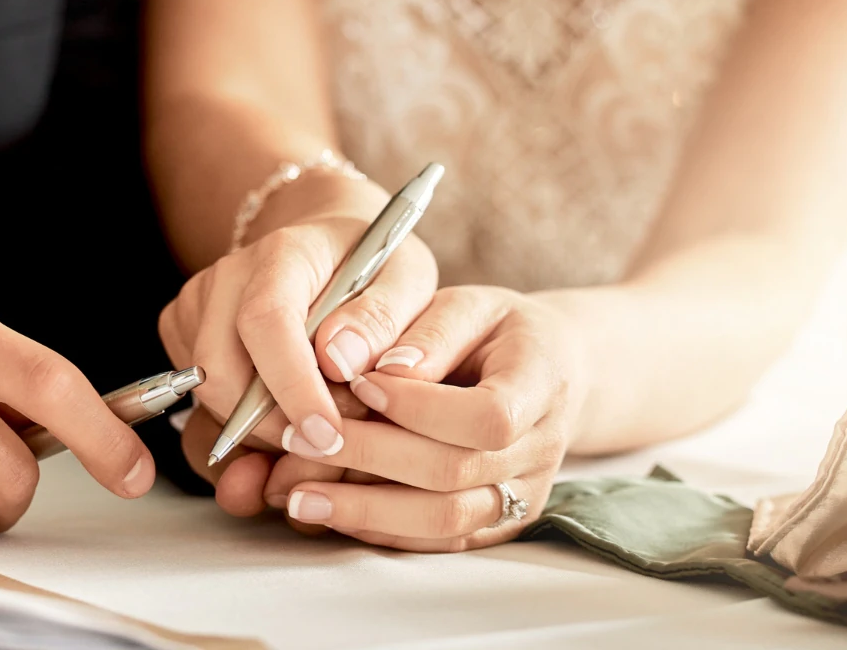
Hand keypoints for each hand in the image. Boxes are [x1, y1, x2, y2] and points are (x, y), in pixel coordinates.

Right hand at [158, 170, 438, 457]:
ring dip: (262, 430)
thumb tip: (343, 364)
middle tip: (332, 439)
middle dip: (273, 427)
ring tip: (318, 417)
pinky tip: (287, 406)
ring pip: (210, 397)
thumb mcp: (409, 280)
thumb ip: (385, 320)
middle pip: (221, 373)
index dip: (292, 388)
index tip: (328, 435)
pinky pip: (202, 400)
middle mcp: (229, 275)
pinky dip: (245, 422)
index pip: (267, 322)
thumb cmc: (373, 263)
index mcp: (284, 253)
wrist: (329, 244)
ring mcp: (199, 303)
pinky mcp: (182, 330)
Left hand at [255, 286, 584, 550]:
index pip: (487, 416)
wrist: (549, 372)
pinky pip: (438, 540)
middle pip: (455, 473)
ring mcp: (523, 495)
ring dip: (365, 510)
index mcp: (542, 384)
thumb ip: (429, 334)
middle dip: (369, 458)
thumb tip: (380, 372)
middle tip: (298, 441)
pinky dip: (380, 529)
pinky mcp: (495, 523)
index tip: (359, 384)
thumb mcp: (469, 306)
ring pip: (444, 519)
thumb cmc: (497, 330)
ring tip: (297, 496)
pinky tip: (329, 512)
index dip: (418, 407)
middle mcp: (540, 450)